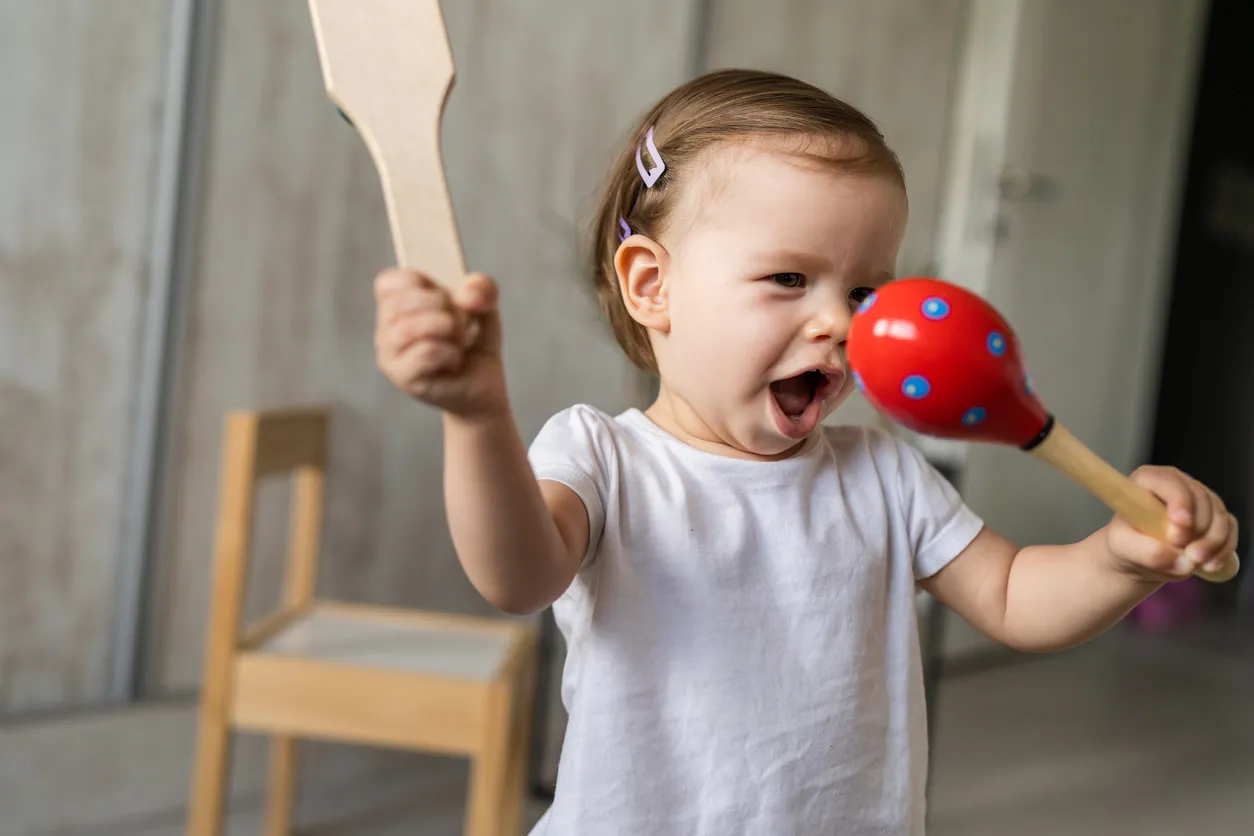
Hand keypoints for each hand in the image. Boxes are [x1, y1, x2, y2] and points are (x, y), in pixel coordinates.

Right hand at [373, 268, 507, 418]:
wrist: (485, 386)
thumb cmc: (475, 343)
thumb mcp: (486, 306)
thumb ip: (482, 288)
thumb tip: (467, 294)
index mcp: (396, 307)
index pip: (388, 282)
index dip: (420, 282)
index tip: (443, 296)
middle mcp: (386, 330)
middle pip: (399, 301)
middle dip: (442, 304)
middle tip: (461, 322)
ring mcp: (390, 356)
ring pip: (408, 328)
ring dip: (447, 328)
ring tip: (461, 341)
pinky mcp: (403, 378)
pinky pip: (426, 352)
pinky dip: (451, 353)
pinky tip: (455, 362)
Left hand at [1104, 465, 1238, 580]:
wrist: (1138, 557)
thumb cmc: (1126, 544)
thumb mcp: (1123, 548)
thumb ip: (1147, 552)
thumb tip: (1184, 562)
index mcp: (1147, 480)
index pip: (1169, 482)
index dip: (1180, 500)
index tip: (1181, 525)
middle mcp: (1177, 484)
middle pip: (1201, 498)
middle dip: (1198, 529)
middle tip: (1187, 554)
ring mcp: (1198, 499)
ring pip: (1219, 514)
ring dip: (1213, 541)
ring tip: (1197, 562)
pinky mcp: (1214, 517)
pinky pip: (1230, 528)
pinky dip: (1224, 548)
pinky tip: (1210, 565)